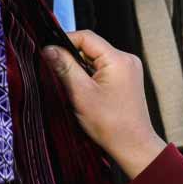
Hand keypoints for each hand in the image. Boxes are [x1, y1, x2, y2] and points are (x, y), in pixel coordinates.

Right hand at [41, 30, 169, 179]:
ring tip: (76, 90)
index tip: (50, 54)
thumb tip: (49, 48)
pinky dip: (91, 78)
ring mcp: (129, 69)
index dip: (65, 42)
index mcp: (118, 59)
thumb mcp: (81, 94)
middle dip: (73, 59)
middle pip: (91, 48)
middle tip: (60, 76)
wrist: (133, 146)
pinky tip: (87, 94)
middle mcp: (127, 59)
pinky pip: (104, 70)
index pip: (86, 37)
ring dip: (82, 70)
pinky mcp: (127, 80)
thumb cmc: (111, 125)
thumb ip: (64, 67)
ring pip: (96, 60)